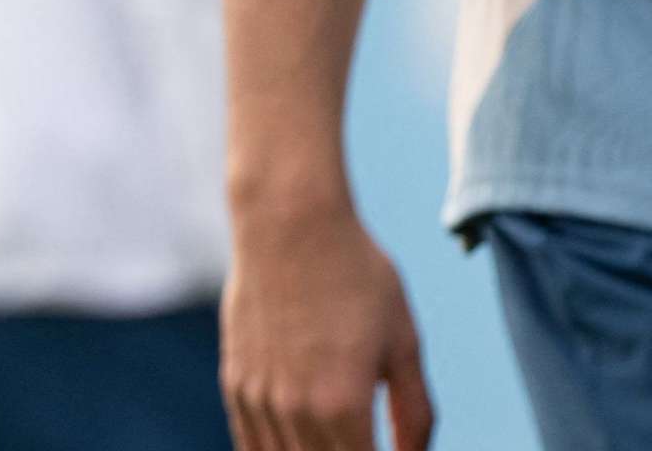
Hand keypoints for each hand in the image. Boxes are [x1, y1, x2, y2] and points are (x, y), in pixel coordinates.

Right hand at [222, 204, 432, 450]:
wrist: (289, 223)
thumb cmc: (356, 275)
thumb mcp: (403, 341)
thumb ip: (414, 411)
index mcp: (345, 405)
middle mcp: (297, 411)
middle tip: (366, 442)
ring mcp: (260, 399)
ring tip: (337, 442)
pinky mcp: (236, 383)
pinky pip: (252, 447)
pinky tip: (297, 448)